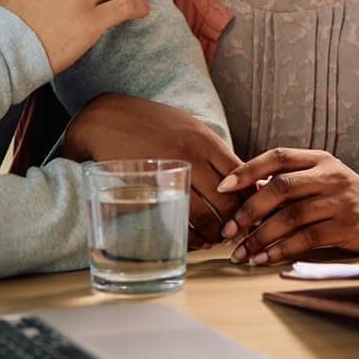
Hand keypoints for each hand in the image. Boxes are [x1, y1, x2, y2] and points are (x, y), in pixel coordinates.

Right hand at [60, 93, 244, 248]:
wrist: (106, 118)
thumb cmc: (151, 124)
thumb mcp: (187, 127)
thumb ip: (212, 151)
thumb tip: (240, 177)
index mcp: (206, 140)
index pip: (241, 175)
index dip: (250, 198)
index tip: (252, 211)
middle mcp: (193, 155)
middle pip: (227, 198)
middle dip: (236, 221)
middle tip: (236, 233)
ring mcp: (171, 171)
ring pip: (205, 212)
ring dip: (215, 232)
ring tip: (216, 239)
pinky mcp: (151, 187)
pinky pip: (177, 218)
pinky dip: (191, 235)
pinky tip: (195, 240)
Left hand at [217, 148, 358, 265]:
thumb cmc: (347, 197)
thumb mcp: (322, 179)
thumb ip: (290, 182)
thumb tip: (244, 193)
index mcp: (319, 159)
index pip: (277, 156)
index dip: (247, 170)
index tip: (222, 188)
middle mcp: (329, 176)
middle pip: (280, 187)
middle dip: (248, 210)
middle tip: (229, 231)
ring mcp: (339, 201)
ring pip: (291, 216)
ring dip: (261, 237)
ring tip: (242, 253)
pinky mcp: (346, 226)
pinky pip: (307, 239)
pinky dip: (281, 250)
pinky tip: (265, 259)